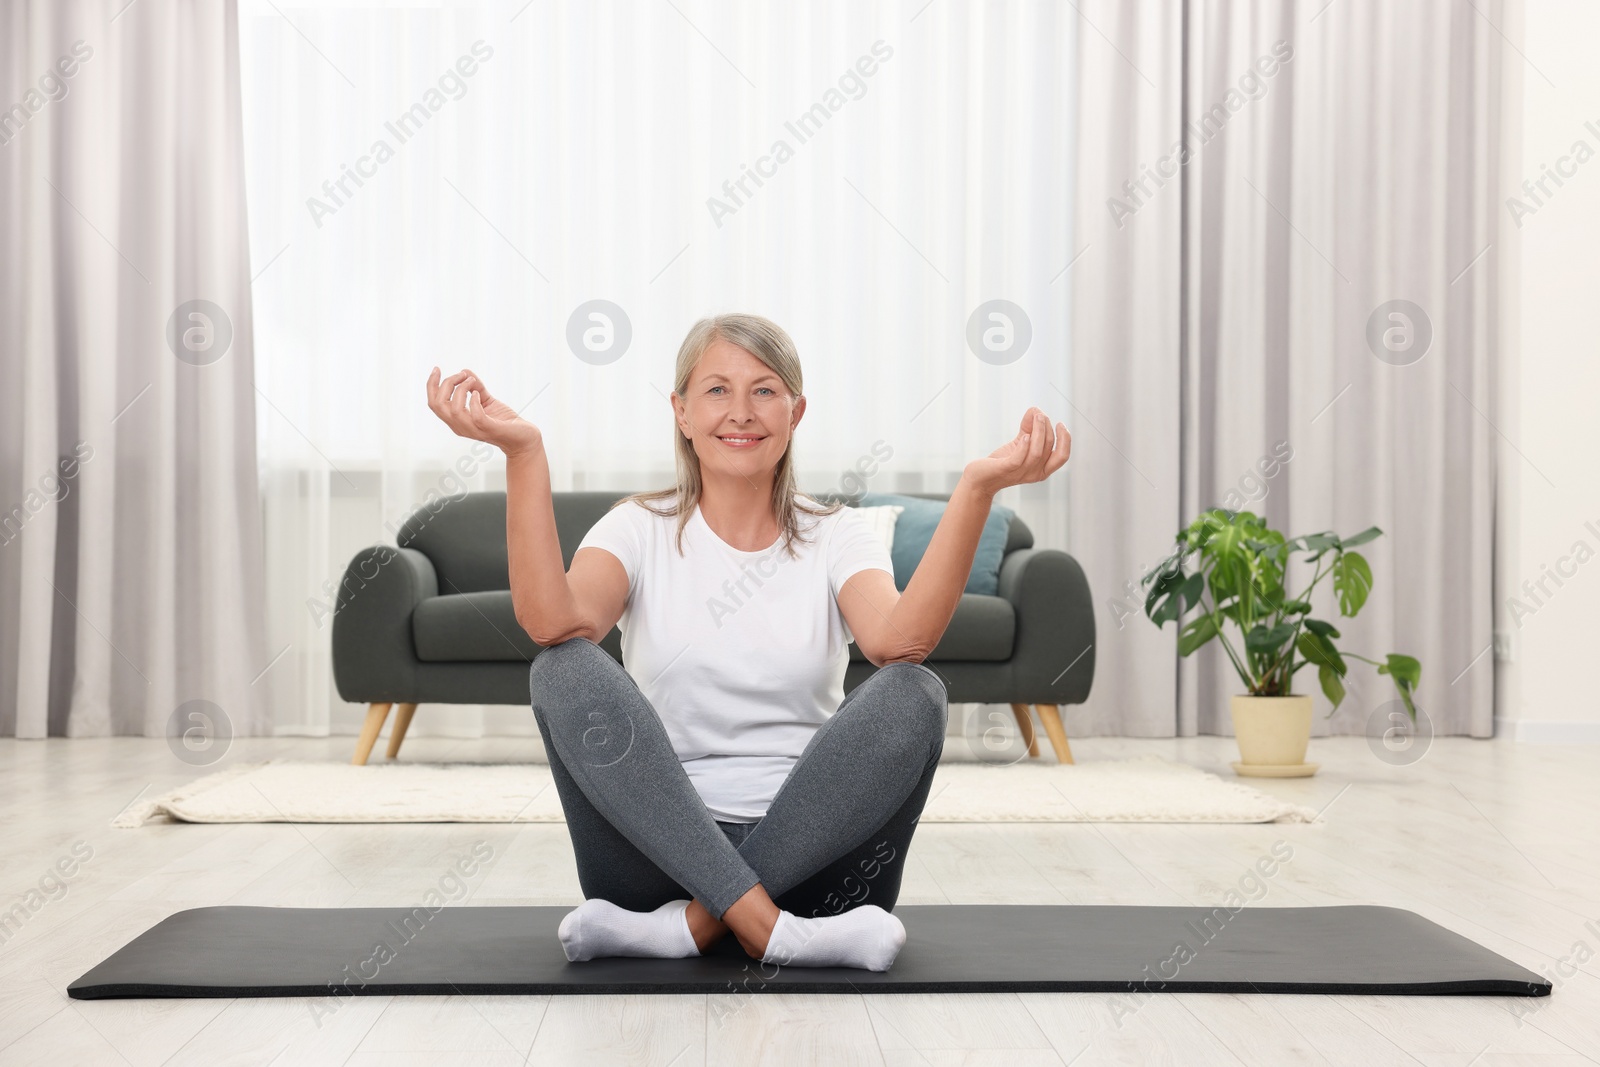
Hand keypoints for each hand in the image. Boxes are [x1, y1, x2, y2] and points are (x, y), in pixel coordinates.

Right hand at [426, 367, 542, 456]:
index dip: (431, 385)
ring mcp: (474, 429)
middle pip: (438, 405)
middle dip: (446, 384)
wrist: (523, 438)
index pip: (434, 403)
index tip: (437, 369)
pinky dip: (474, 401)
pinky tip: (479, 394)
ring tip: (472, 381)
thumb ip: (476, 387)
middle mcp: (460, 426)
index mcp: (456, 420)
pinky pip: (475, 416)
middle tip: (461, 375)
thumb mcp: (487, 400)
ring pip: (454, 410)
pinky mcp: (489, 429)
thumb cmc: (504, 422)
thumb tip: (464, 371)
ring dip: (461, 389)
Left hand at [964, 407, 1070, 494]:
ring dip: (1039, 431)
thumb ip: (1029, 428)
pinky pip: (1018, 459)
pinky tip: (1024, 436)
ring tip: (1036, 416)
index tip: (1060, 423)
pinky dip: (1024, 446)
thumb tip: (1036, 410)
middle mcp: (1035, 473)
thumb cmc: (1001, 461)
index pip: (1062, 456)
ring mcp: (1020, 473)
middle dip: (1046, 428)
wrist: (980, 478)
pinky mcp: (1005, 469)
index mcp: (1042, 469)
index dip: (1066, 439)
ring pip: (1037, 452)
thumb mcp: (1020, 444)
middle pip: (1048, 448)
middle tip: (1039, 414)